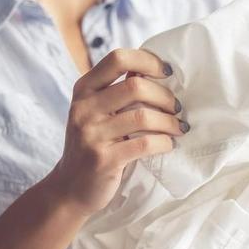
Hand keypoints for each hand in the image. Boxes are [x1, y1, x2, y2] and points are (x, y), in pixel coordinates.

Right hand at [48, 49, 187, 215]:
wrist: (69, 189)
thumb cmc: (92, 145)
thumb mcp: (95, 113)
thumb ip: (116, 92)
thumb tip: (154, 69)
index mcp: (84, 90)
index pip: (117, 59)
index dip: (148, 60)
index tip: (167, 72)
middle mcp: (84, 108)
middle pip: (135, 86)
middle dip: (165, 96)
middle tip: (177, 108)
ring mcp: (92, 134)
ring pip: (143, 116)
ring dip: (169, 122)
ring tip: (179, 128)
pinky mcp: (104, 159)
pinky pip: (145, 144)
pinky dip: (164, 142)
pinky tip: (168, 145)